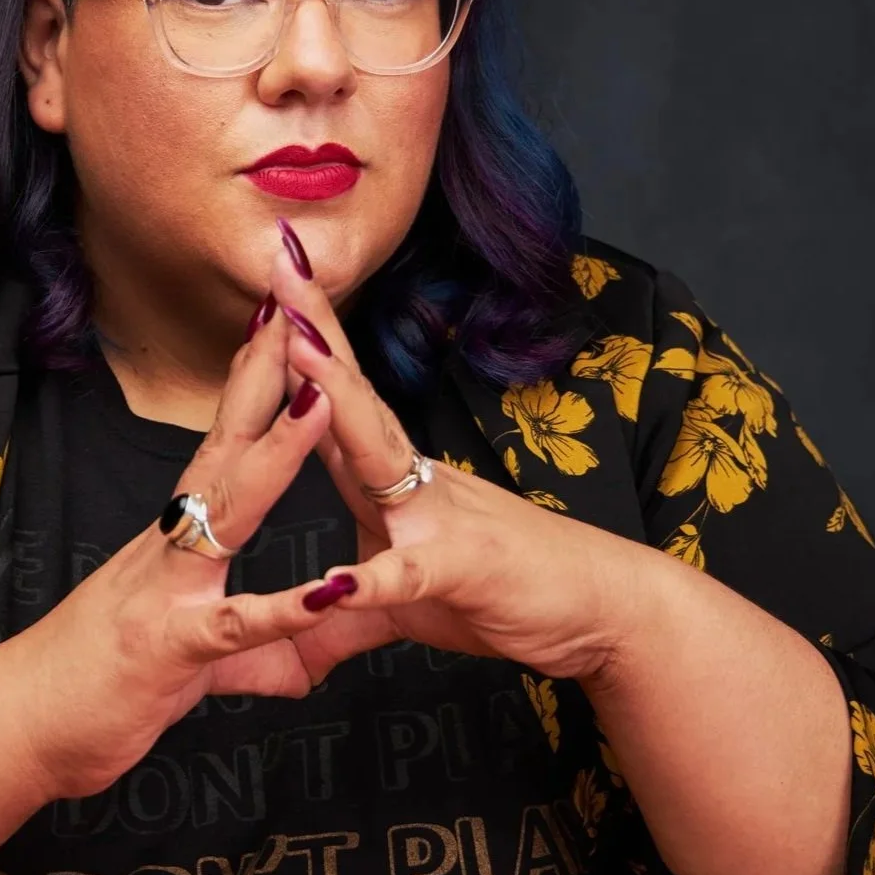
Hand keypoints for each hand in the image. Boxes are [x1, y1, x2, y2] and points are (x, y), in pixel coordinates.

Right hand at [9, 298, 391, 802]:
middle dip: (264, 377)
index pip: (223, 448)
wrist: (13, 733)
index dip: (254, 387)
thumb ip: (250, 660)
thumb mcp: (189, 669)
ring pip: (229, 513)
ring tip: (320, 404)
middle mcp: (168, 550)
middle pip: (225, 447)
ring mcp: (167, 594)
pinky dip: (285, 610)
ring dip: (277, 457)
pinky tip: (331, 592)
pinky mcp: (171, 651)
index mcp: (175, 544)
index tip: (282, 324)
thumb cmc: (92, 693)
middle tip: (297, 305)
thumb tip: (295, 668)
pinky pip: (236, 627)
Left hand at [266, 218, 632, 682]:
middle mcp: (414, 481)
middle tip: (277, 261)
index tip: (268, 280)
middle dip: (310, 329)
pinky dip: (375, 578)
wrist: (606, 612)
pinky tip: (336, 583)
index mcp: (394, 479)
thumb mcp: (414, 601)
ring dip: (336, 402)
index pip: (334, 399)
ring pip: (379, 453)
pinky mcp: (465, 574)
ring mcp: (440, 519)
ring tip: (297, 351)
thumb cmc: (513, 590)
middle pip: (350, 395)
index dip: (298, 344)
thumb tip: (310, 614)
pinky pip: (412, 574)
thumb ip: (357, 607)